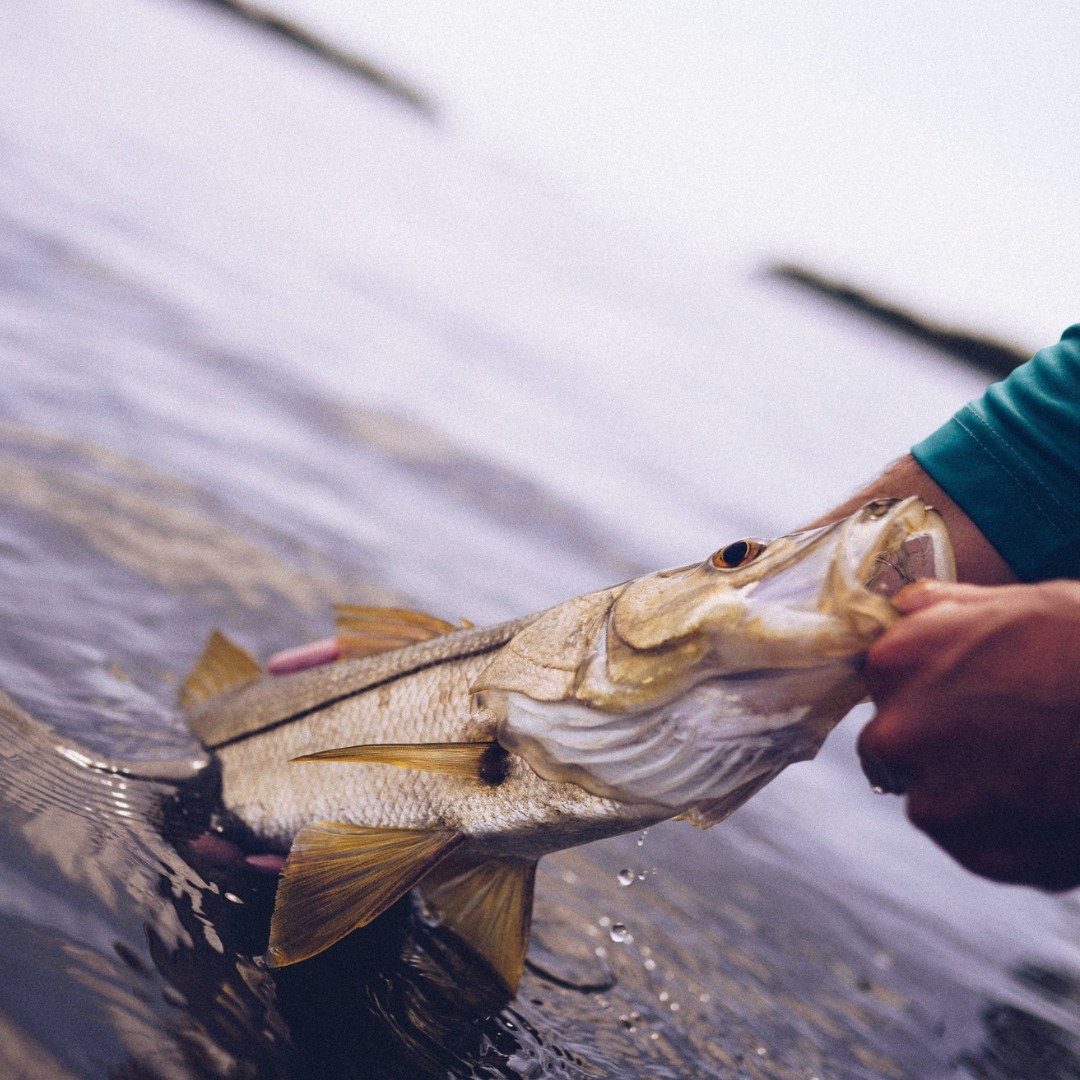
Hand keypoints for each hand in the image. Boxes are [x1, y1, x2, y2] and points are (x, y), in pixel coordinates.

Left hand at [859, 578, 1079, 889]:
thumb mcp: (1009, 603)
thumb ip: (941, 608)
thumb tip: (905, 607)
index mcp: (893, 665)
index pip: (883, 690)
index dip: (924, 695)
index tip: (966, 697)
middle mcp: (896, 735)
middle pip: (893, 751)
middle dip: (935, 748)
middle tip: (1001, 738)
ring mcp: (934, 800)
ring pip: (934, 801)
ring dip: (970, 794)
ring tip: (1037, 770)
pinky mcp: (977, 854)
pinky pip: (976, 844)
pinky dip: (1006, 832)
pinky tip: (1051, 803)